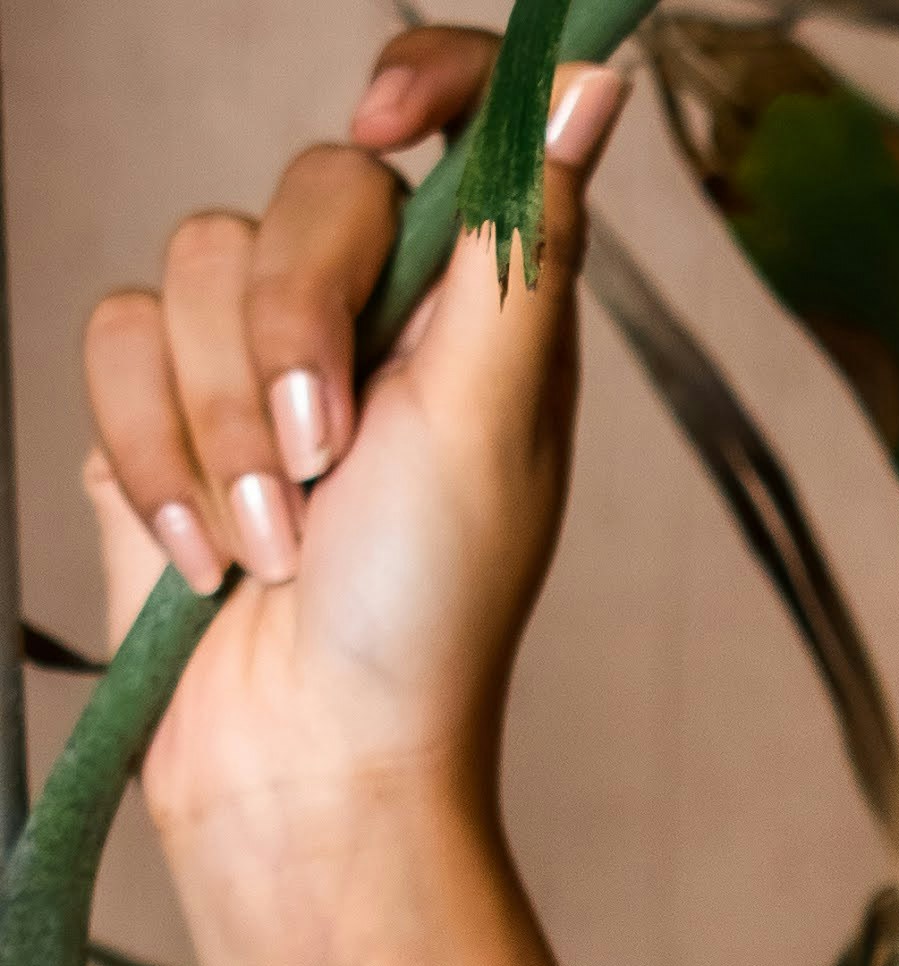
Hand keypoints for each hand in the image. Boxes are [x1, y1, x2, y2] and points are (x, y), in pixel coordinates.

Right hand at [80, 27, 626, 926]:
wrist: (309, 760)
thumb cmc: (427, 617)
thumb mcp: (494, 420)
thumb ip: (527, 245)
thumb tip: (595, 86)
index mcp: (480, 313)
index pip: (461, 123)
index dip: (424, 83)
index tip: (385, 128)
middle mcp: (376, 318)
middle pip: (304, 190)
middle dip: (296, 333)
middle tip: (328, 464)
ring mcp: (260, 362)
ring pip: (194, 263)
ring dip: (225, 423)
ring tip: (274, 545)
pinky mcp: (163, 415)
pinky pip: (115, 339)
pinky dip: (155, 456)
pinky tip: (207, 558)